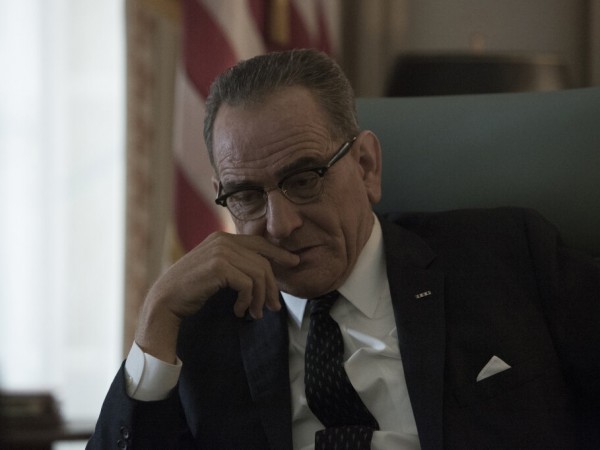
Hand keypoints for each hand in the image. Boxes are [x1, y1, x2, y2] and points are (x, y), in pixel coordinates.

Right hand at [134, 232, 299, 362]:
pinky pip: (248, 284)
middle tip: (273, 307)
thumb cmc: (191, 290)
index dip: (279, 253)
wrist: (166, 301)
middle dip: (271, 286)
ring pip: (258, 273)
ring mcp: (220, 252)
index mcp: (222, 238)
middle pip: (262, 261)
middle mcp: (222, 240)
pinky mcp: (219, 267)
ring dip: (260, 298)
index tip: (294, 262)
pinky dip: (247, 301)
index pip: (259, 242)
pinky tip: (239, 311)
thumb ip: (236, 264)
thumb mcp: (216, 270)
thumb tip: (266, 271)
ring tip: (255, 313)